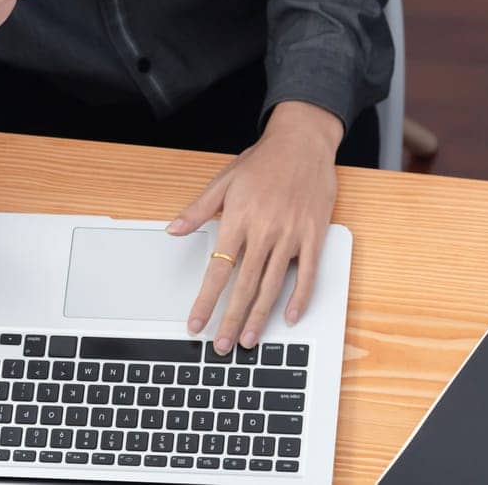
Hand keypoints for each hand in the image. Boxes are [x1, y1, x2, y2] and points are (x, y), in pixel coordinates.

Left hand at [170, 101, 341, 351]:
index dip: (205, 301)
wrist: (303, 141)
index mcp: (239, 219)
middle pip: (243, 285)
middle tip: (221, 346)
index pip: (217, 269)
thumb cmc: (263, 161)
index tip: (196, 324)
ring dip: (259, 316)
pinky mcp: (314, 235)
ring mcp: (291, 234)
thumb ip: (198, 209)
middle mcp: (265, 230)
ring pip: (272, 284)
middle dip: (229, 319)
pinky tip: (290, 317)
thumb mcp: (224, 180)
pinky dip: (299, 297)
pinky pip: (307, 273)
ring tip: (248, 340)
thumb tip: (173, 230)